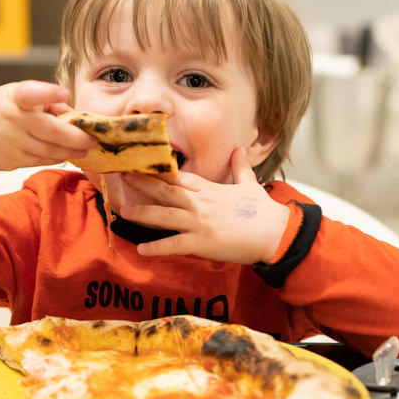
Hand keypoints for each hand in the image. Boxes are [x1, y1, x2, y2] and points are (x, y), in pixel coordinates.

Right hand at [0, 80, 96, 174]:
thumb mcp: (13, 94)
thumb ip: (43, 101)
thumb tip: (71, 114)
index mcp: (12, 98)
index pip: (29, 93)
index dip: (46, 93)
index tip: (62, 92)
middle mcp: (13, 121)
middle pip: (53, 132)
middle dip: (78, 138)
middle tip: (93, 139)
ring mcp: (13, 144)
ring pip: (51, 151)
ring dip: (72, 150)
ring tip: (86, 147)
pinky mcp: (14, 161)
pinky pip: (42, 160)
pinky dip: (58, 157)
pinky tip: (67, 153)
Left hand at [119, 148, 289, 263]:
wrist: (274, 233)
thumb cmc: (263, 212)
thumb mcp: (250, 185)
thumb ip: (240, 167)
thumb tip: (240, 149)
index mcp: (209, 190)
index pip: (179, 177)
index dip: (159, 171)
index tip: (142, 164)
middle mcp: (200, 203)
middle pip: (166, 191)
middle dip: (143, 184)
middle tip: (123, 176)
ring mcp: (199, 223)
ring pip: (165, 215)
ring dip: (143, 213)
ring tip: (124, 211)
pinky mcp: (202, 243)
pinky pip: (174, 245)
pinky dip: (156, 248)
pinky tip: (140, 250)